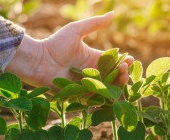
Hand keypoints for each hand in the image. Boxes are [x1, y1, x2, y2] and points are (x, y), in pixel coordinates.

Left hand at [7, 11, 133, 90]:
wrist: (39, 60)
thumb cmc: (56, 44)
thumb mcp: (76, 30)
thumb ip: (95, 23)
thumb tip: (113, 13)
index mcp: (94, 58)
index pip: (113, 62)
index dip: (123, 61)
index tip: (130, 59)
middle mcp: (92, 72)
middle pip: (113, 76)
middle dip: (123, 73)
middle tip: (125, 69)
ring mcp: (87, 84)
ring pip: (107, 87)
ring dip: (117, 84)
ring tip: (121, 77)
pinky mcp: (81, 94)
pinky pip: (95, 96)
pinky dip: (105, 94)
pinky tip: (111, 91)